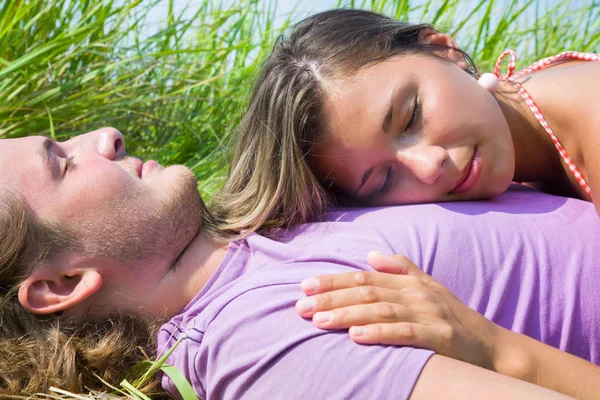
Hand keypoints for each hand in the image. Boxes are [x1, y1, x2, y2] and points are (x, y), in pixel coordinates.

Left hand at [295, 251, 500, 370]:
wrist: (493, 347)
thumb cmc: (453, 317)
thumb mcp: (429, 287)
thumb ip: (401, 269)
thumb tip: (370, 256)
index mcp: (409, 281)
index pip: (364, 276)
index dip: (334, 281)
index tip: (305, 286)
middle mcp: (416, 293)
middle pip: (366, 291)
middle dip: (331, 298)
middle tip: (300, 306)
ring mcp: (429, 313)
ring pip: (380, 310)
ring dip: (347, 314)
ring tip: (319, 320)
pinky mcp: (440, 337)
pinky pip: (405, 333)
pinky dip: (379, 333)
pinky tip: (356, 336)